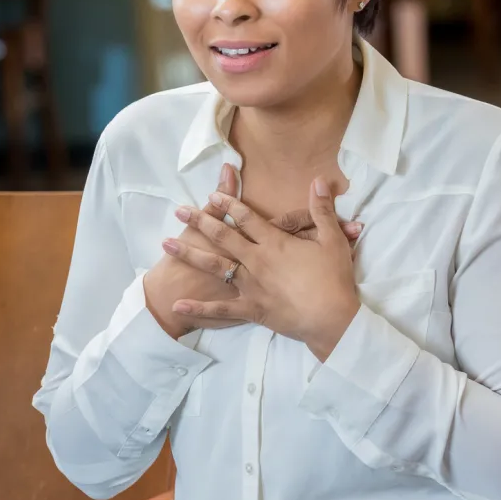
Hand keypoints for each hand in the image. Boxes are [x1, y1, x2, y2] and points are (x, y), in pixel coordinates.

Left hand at [169, 179, 360, 359]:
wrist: (332, 319)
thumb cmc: (334, 279)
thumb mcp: (333, 239)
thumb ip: (322, 209)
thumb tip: (320, 180)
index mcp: (274, 242)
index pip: (246, 217)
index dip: (229, 203)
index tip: (212, 194)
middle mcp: (256, 261)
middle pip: (223, 236)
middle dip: (199, 221)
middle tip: (180, 211)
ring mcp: (251, 285)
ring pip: (215, 266)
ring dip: (189, 254)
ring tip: (166, 244)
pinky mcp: (251, 309)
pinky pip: (221, 308)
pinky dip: (198, 308)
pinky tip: (177, 305)